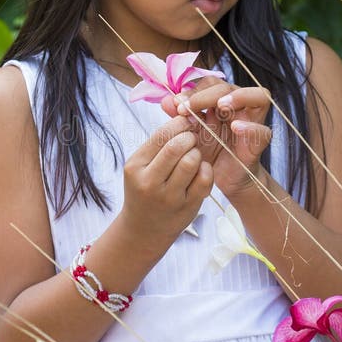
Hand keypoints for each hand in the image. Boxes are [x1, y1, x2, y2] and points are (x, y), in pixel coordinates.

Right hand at [120, 114, 212, 242]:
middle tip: (191, 139)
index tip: (185, 123)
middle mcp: (150, 182)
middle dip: (189, 137)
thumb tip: (180, 111)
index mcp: (135, 166)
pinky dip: (206, 170)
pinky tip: (200, 171)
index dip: (178, 124)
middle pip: (177, 146)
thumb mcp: (141, 165)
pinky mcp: (187, 207)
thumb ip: (158, 142)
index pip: (160, 135)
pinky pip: (205, 179)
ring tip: (194, 156)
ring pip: (192, 161)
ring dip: (197, 153)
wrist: (143, 229)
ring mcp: (169, 197)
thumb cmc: (144, 189)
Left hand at [161, 78, 271, 197]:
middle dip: (207, 94)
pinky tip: (236, 127)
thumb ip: (179, 117)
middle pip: (229, 87)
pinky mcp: (259, 141)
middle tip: (188, 107)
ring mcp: (252, 122)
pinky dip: (250, 127)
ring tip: (221, 105)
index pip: (211, 83)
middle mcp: (239, 106)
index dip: (194, 89)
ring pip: (259, 96)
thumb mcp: (190, 133)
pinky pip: (263, 130)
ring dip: (239, 97)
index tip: (178, 104)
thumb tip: (165, 100)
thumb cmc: (206, 152)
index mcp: (221, 101)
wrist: (219, 178)